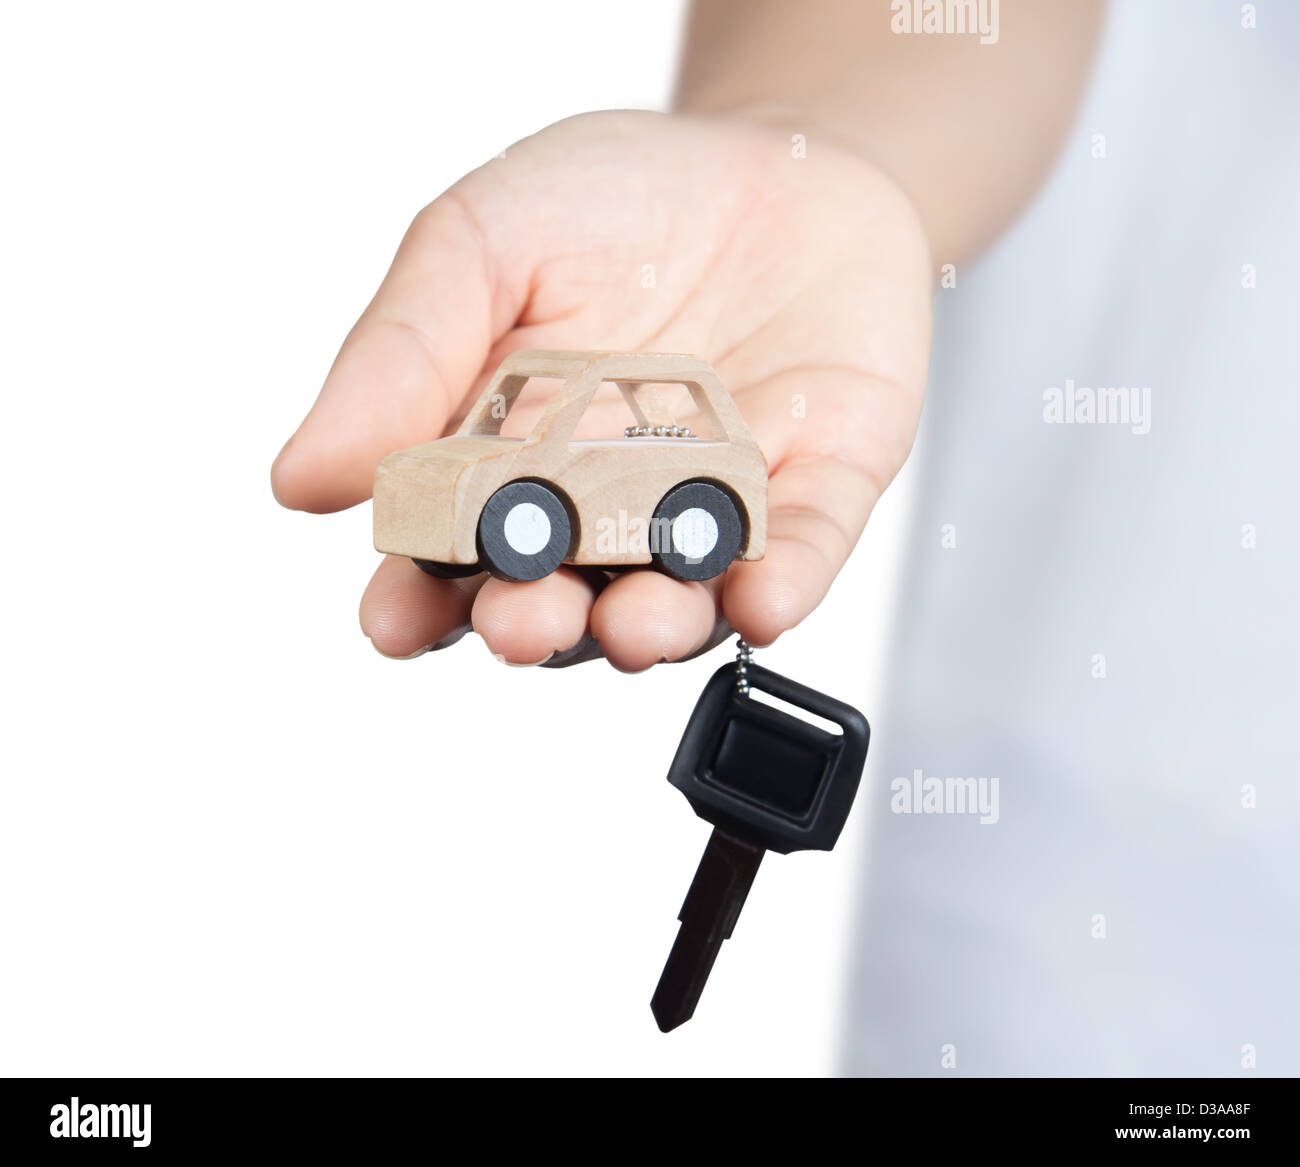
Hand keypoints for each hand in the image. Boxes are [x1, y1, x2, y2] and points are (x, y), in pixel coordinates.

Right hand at [272, 111, 931, 668]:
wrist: (773, 160)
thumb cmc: (619, 202)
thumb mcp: (486, 239)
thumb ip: (403, 351)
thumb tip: (302, 477)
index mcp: (509, 464)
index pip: (454, 555)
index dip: (420, 599)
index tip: (394, 621)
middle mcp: (607, 511)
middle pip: (560, 598)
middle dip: (535, 623)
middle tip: (516, 624)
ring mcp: (711, 508)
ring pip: (675, 598)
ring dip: (651, 625)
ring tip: (630, 624)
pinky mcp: (814, 491)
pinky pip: (800, 554)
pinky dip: (782, 584)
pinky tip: (761, 599)